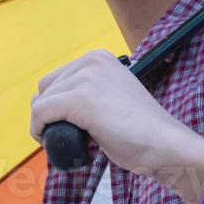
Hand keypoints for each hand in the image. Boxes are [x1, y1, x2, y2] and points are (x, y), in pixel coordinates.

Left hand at [30, 49, 201, 180]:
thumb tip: (51, 105)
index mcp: (99, 58)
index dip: (55, 104)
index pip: (57, 78)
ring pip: (41, 102)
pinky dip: (38, 129)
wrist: (165, 145)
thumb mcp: (112, 97)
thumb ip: (89, 93)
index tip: (66, 124)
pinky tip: (48, 140)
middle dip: (48, 113)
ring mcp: (86, 78)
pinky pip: (41, 113)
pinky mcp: (81, 100)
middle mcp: (92, 61)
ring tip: (62, 140)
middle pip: (46, 88)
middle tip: (64, 134)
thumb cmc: (141, 131)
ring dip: (43, 124)